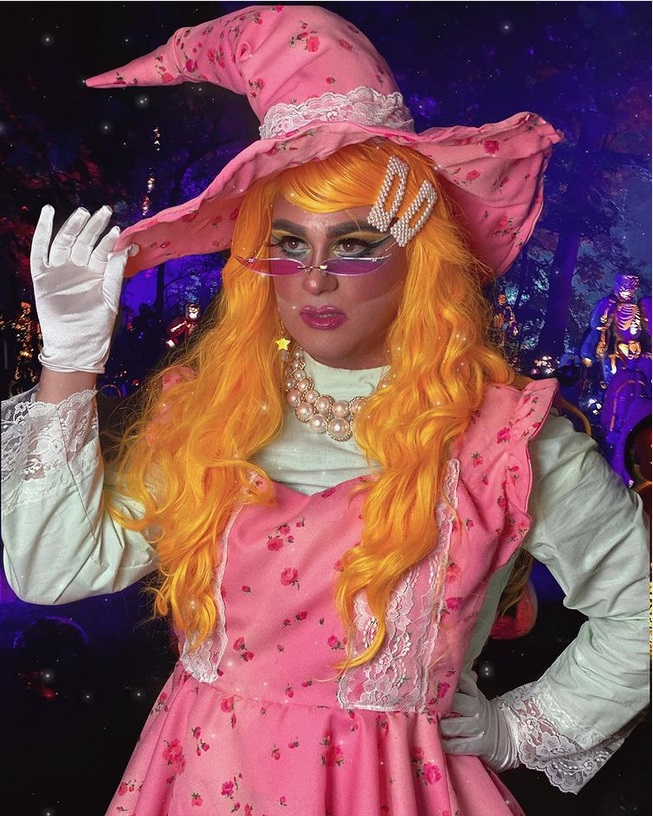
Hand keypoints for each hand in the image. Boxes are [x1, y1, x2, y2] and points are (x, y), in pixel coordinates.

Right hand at [30, 205, 134, 373]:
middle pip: (85, 240)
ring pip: (65, 241)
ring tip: (83, 212)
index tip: (117, 229)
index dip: (109, 240)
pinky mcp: (43, 276)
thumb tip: (125, 248)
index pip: (103, 250)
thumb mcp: (111, 298)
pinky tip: (48, 214)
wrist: (77, 345)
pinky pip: (40, 250)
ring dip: (73, 226)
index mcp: (97, 272)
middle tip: (103, 210)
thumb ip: (116, 273)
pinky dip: (42, 232)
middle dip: (94, 226)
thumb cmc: (97, 325)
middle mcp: (78, 268)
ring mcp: (60, 270)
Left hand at [440, 672, 517, 772]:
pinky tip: (440, 741)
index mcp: (474, 694)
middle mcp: (476, 708)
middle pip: (454, 702)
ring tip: (432, 726)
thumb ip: (463, 683)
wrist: (507, 735)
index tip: (431, 684)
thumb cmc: (482, 714)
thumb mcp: (475, 696)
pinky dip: (445, 744)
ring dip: (439, 727)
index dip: (446, 682)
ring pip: (451, 726)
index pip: (461, 682)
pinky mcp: (478, 745)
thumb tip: (452, 667)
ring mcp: (477, 727)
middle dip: (437, 706)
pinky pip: (456, 745)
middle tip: (425, 708)